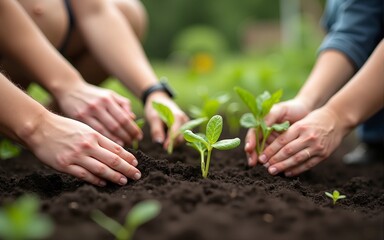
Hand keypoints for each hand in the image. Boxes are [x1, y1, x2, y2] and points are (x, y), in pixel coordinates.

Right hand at [26, 112, 140, 185]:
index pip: (116, 148)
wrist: (40, 127)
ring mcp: (76, 156)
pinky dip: (96, 180)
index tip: (136, 163)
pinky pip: (84, 175)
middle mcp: (87, 145)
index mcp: (94, 135)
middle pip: (113, 159)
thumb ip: (100, 137)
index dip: (128, 157)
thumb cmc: (64, 127)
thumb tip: (116, 148)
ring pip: (101, 169)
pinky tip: (104, 183)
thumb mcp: (85, 127)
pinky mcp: (65, 165)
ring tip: (124, 181)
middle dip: (127, 168)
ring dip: (115, 176)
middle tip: (137, 175)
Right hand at [56, 82, 142, 145]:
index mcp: (107, 99)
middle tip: (133, 144)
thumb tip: (134, 119)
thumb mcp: (109, 94)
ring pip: (105, 133)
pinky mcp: (78, 121)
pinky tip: (109, 150)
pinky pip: (93, 134)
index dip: (133, 129)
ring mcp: (87, 114)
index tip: (138, 137)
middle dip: (127, 138)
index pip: (124, 118)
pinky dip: (103, 142)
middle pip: (116, 127)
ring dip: (116, 142)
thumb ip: (123, 104)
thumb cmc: (93, 94)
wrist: (69, 89)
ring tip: (124, 150)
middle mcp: (98, 106)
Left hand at [144, 92, 188, 149]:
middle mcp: (184, 120)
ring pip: (181, 137)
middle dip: (172, 143)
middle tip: (162, 146)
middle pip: (181, 137)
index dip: (170, 142)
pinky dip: (174, 138)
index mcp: (177, 117)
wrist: (158, 99)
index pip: (176, 134)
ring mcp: (185, 122)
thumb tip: (159, 143)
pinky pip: (181, 135)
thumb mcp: (153, 118)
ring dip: (173, 141)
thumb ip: (156, 130)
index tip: (164, 148)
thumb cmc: (155, 108)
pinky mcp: (184, 125)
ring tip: (164, 139)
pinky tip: (167, 136)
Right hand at [245, 99, 310, 165]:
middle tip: (252, 163)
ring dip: (261, 160)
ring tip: (262, 166)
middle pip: (254, 145)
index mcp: (261, 124)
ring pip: (263, 152)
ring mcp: (271, 140)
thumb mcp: (279, 110)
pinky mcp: (280, 147)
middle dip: (252, 155)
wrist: (305, 112)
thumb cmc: (291, 108)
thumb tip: (259, 126)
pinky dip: (272, 160)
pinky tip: (273, 166)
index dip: (250, 142)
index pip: (252, 134)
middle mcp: (264, 133)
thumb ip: (269, 117)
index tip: (249, 149)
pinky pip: (274, 155)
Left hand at [260, 107, 344, 176]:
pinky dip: (296, 170)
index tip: (262, 156)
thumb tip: (270, 144)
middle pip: (288, 151)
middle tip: (265, 166)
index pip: (282, 140)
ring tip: (273, 171)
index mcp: (300, 127)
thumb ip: (288, 131)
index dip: (270, 150)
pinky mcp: (323, 154)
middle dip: (275, 160)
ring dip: (283, 166)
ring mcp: (317, 146)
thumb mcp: (300, 121)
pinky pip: (308, 164)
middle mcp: (308, 137)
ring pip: (297, 159)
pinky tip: (287, 173)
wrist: (338, 119)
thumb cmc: (315, 119)